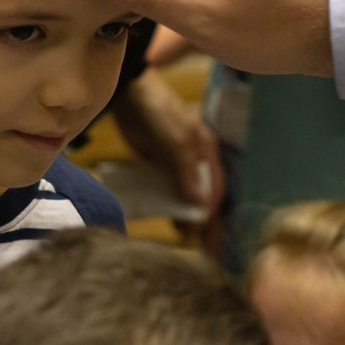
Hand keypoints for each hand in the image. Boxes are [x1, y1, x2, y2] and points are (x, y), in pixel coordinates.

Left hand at [111, 67, 224, 235]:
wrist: (129, 95)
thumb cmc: (158, 114)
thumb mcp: (175, 143)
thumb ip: (186, 174)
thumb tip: (200, 204)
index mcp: (206, 152)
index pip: (215, 189)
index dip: (211, 214)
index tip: (206, 236)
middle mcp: (195, 160)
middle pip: (205, 195)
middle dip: (206, 220)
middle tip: (206, 249)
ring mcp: (175, 164)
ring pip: (187, 195)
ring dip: (189, 216)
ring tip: (187, 239)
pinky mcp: (157, 165)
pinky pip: (168, 190)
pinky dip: (171, 206)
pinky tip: (170, 221)